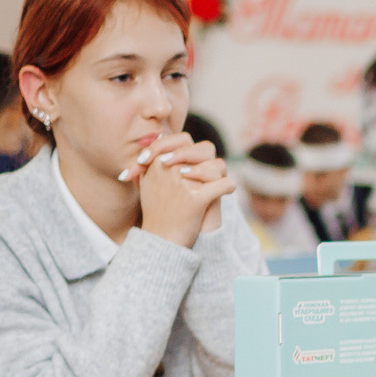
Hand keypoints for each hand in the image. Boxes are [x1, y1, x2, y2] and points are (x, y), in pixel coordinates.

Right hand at [124, 130, 236, 247]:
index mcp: (158, 163)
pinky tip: (228, 191)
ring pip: (215, 165)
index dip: (191, 147)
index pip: (182, 140)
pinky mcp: (197, 199)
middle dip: (208, 158)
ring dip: (219, 172)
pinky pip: (224, 184)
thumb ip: (153, 159)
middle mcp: (170, 169)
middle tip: (209, 167)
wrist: (160, 241)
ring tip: (218, 180)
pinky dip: (229, 187)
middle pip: (202, 149)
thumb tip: (160, 135)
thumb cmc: (156, 212)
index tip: (192, 160)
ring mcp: (183, 184)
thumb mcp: (147, 181)